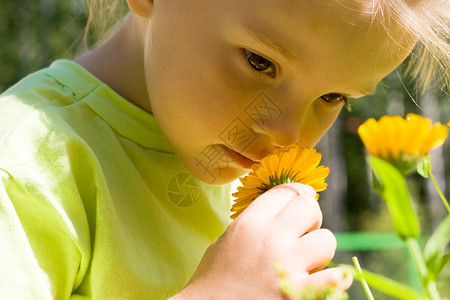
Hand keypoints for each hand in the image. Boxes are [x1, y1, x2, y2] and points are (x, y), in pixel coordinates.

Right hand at [173, 183, 351, 299]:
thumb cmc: (213, 279)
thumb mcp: (226, 240)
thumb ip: (252, 223)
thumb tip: (280, 214)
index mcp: (250, 223)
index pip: (285, 191)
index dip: (298, 192)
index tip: (302, 198)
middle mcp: (270, 239)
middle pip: (309, 207)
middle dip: (311, 217)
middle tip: (306, 230)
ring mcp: (287, 266)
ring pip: (327, 239)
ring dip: (321, 248)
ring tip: (310, 259)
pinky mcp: (299, 294)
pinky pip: (336, 278)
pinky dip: (336, 279)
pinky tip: (324, 279)